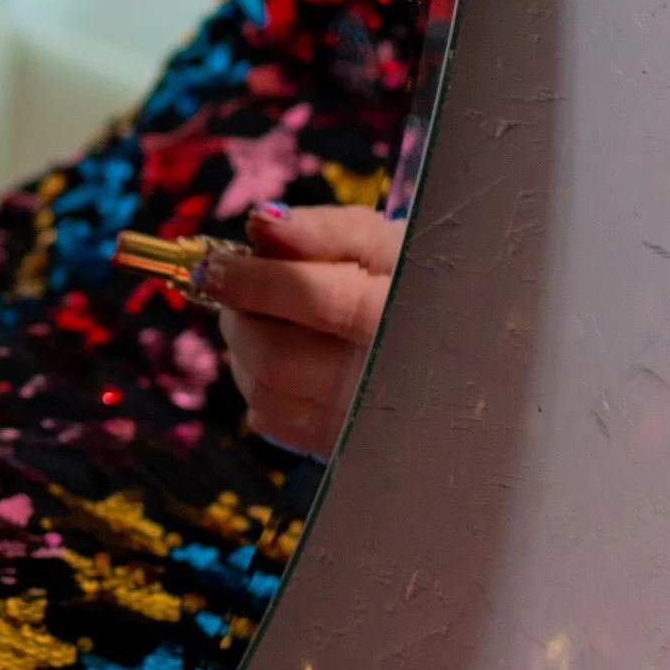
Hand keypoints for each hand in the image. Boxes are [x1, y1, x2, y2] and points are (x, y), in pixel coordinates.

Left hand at [203, 203, 402, 457]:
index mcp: (404, 317)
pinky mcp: (337, 446)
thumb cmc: (414, 283)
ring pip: (266, 393)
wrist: (457, 351)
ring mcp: (362, 425)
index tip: (213, 261)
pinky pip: (269, 418)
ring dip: (246, 347)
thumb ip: (324, 231)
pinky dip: (258, 380)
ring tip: (270, 315)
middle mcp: (387, 382)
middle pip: (278, 358)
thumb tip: (260, 223)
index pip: (317, 300)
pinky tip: (286, 352)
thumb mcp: (384, 243)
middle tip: (242, 283)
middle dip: (243, 315)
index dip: (254, 280)